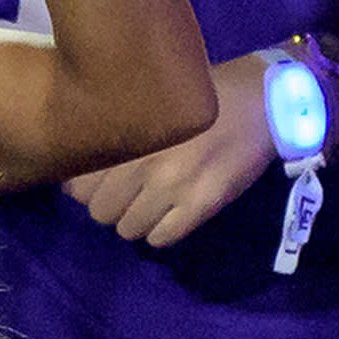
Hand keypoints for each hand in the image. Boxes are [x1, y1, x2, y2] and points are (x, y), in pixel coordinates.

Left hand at [63, 55, 273, 247]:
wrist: (262, 101)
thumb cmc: (199, 99)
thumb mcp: (145, 106)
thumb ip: (114, 135)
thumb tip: (80, 170)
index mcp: (125, 136)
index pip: (76, 186)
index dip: (87, 188)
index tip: (101, 182)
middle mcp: (142, 164)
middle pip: (100, 212)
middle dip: (112, 206)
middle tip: (129, 195)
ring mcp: (173, 186)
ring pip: (128, 229)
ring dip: (137, 221)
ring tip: (152, 204)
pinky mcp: (202, 204)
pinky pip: (161, 238)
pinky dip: (162, 232)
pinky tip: (172, 215)